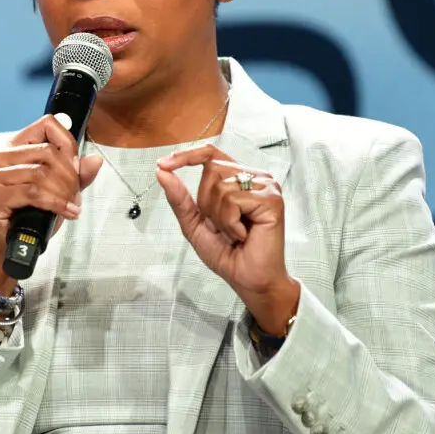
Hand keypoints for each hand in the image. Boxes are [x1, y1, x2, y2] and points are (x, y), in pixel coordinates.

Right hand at [0, 115, 102, 290]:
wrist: (8, 250)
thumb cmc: (29, 219)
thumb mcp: (58, 192)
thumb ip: (76, 176)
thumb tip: (95, 160)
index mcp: (12, 148)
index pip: (47, 124)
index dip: (68, 144)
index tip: (75, 168)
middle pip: (48, 151)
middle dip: (70, 176)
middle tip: (74, 196)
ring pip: (42, 173)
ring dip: (64, 193)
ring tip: (70, 207)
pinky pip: (35, 193)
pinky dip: (56, 204)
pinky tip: (67, 213)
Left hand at [155, 145, 299, 331]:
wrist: (249, 280)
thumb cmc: (229, 254)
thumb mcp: (194, 224)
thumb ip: (179, 198)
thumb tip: (162, 172)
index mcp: (238, 178)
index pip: (210, 153)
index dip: (186, 155)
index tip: (163, 164)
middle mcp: (254, 178)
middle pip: (212, 169)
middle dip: (207, 203)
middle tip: (223, 226)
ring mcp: (266, 187)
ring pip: (221, 186)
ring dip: (220, 217)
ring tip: (235, 233)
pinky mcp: (272, 199)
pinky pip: (234, 200)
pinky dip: (231, 223)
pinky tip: (244, 235)